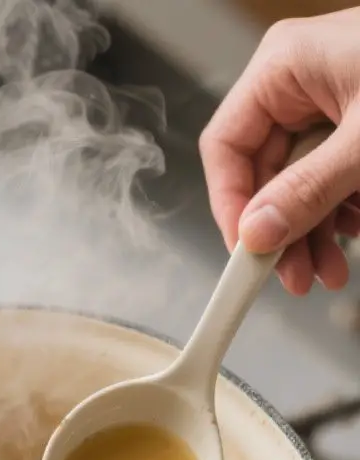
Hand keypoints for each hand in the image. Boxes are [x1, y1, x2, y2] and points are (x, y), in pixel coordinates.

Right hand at [199, 9, 359, 294]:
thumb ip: (308, 192)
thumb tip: (258, 234)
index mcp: (285, 68)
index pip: (227, 147)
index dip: (231, 207)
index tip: (247, 255)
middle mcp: (300, 83)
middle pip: (264, 173)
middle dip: (282, 231)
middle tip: (294, 278)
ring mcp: (329, 103)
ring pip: (298, 183)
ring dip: (312, 233)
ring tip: (330, 273)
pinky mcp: (356, 124)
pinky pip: (330, 177)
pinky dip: (340, 213)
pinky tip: (354, 237)